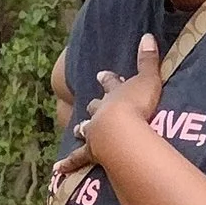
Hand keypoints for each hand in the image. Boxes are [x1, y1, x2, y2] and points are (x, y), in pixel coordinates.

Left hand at [75, 34, 163, 165]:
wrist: (120, 131)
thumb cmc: (137, 105)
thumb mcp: (147, 80)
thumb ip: (148, 60)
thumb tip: (147, 35)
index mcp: (114, 95)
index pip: (110, 83)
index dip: (107, 79)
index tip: (100, 74)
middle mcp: (101, 112)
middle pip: (95, 107)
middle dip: (93, 105)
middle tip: (88, 104)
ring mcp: (94, 132)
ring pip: (85, 130)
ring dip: (81, 130)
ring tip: (75, 131)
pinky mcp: (91, 152)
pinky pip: (77, 159)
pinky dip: (68, 163)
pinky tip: (57, 169)